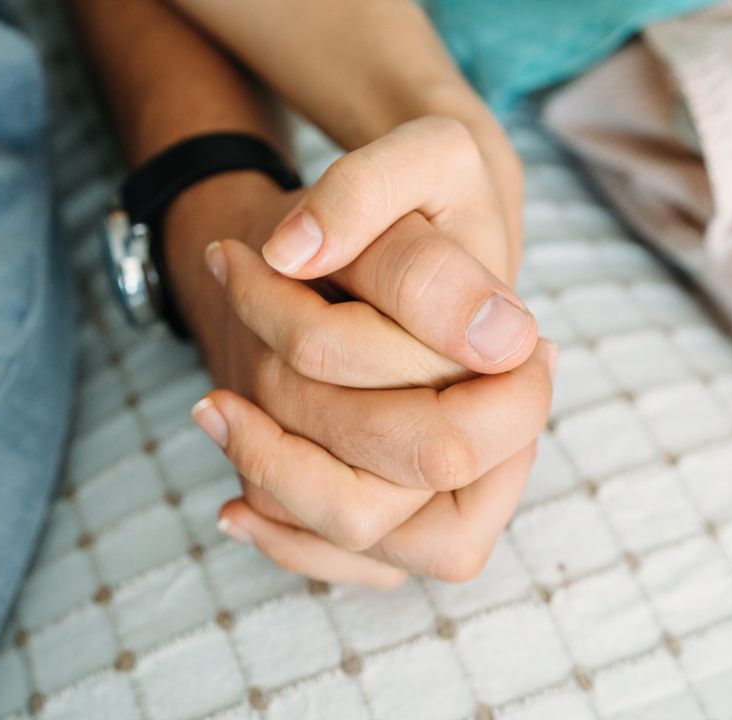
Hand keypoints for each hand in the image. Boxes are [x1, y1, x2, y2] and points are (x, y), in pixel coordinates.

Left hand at [168, 120, 544, 585]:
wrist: (385, 247)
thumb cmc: (407, 203)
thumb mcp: (417, 155)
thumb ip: (369, 188)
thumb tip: (298, 253)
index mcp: (518, 366)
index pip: (469, 414)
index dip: (362, 355)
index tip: (283, 284)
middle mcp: (494, 441)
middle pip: (415, 467)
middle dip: (309, 401)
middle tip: (231, 358)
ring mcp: (442, 489)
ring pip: (366, 527)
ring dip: (275, 470)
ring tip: (214, 407)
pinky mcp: (392, 517)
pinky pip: (339, 557)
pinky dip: (277, 532)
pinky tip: (230, 504)